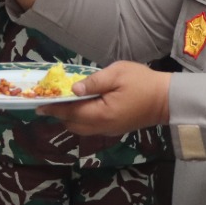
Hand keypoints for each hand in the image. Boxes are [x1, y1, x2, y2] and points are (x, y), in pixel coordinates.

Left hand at [39, 61, 170, 136]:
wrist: (167, 99)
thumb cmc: (143, 82)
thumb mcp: (118, 74)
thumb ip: (94, 81)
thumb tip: (74, 89)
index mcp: (101, 113)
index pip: (70, 112)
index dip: (53, 108)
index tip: (38, 104)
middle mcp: (102, 126)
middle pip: (73, 124)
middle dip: (60, 114)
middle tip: (51, 101)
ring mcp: (109, 130)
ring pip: (81, 129)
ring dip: (71, 118)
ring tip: (64, 103)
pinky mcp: (115, 129)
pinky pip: (92, 128)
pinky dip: (82, 120)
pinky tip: (82, 107)